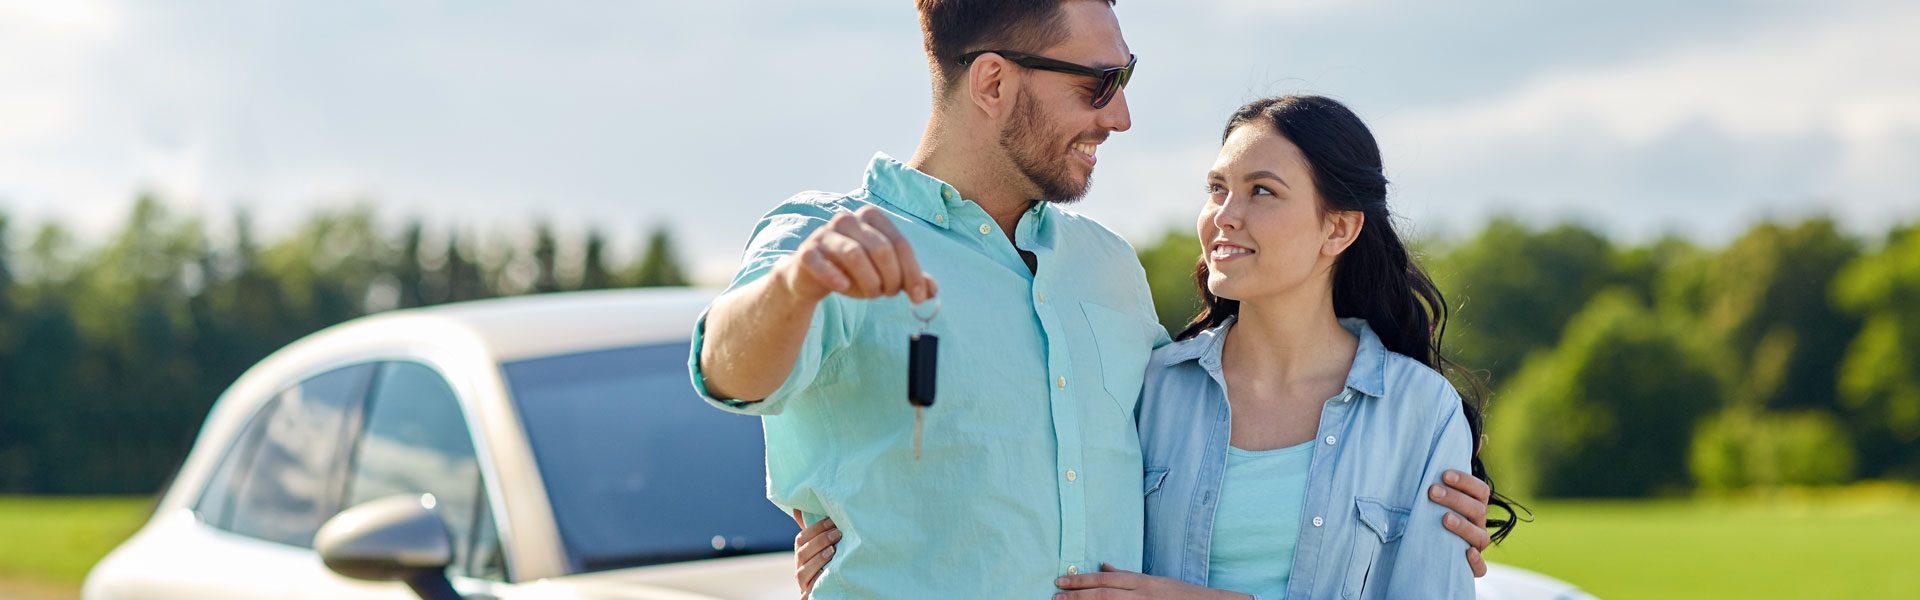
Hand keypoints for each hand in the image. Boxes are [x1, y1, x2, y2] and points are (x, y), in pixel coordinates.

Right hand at [777, 205, 937, 303]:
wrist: (810, 276)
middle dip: (891, 278)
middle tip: (889, 295)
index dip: (913, 272)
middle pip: (881, 249)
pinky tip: (844, 287)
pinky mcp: (807, 252)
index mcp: (871, 217)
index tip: (918, 296)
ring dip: (869, 282)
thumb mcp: (884, 273)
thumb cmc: (852, 271)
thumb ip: (908, 278)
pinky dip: (835, 277)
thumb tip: (932, 291)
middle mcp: (848, 220)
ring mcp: (824, 234)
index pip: (900, 244)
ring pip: (854, 255)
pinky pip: (821, 262)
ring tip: (871, 294)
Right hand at [792, 510, 837, 597]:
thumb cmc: (830, 562)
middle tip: (837, 534)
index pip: (801, 538)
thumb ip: (817, 530)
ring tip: (833, 551)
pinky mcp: (809, 595)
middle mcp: (800, 567)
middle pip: (802, 553)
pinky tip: (829, 574)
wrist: (832, 589)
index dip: (816, 528)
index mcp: (802, 553)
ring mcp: (803, 583)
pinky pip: (809, 591)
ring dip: (818, 559)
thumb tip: (800, 505)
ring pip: (802, 572)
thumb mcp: (824, 546)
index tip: (832, 520)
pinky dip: (817, 582)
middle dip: (819, 541)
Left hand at [1054, 563, 1252, 598]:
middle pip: (1106, 594)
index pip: (1107, 580)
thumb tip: (1104, 568)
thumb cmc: (1181, 596)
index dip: (1083, 580)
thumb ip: (1128, 577)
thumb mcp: (1154, 582)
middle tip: (1056, 595)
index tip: (1061, 580)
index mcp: (1144, 582)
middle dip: (1079, 594)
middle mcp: (1144, 595)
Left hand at [1428, 469, 1491, 576]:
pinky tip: (1467, 552)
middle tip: (1432, 492)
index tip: (1444, 474)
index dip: (1466, 481)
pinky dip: (1476, 561)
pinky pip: (1480, 568)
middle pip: (1477, 510)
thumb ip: (1434, 483)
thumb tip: (1437, 453)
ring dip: (1463, 526)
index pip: (1480, 491)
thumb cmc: (1428, 518)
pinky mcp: (1471, 568)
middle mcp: (1478, 525)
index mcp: (1474, 507)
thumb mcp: (1431, 501)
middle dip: (1455, 499)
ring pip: (1481, 537)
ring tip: (1444, 518)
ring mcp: (1476, 547)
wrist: (1427, 553)